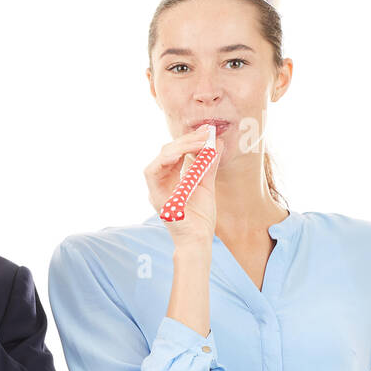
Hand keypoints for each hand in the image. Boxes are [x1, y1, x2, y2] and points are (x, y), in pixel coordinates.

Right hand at [145, 125, 217, 251]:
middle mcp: (160, 182)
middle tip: (206, 134)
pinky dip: (169, 160)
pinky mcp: (155, 197)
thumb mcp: (207, 185)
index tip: (206, 131)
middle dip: (186, 140)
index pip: (175, 153)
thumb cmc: (200, 217)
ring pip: (159, 159)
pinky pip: (153, 173)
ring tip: (200, 142)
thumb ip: (209, 164)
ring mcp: (156, 190)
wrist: (199, 240)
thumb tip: (217, 142)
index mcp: (170, 179)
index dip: (189, 139)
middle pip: (166, 152)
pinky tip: (186, 154)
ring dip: (179, 147)